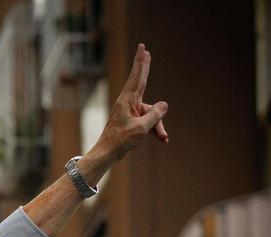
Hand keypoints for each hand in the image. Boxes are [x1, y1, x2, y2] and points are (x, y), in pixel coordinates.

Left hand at [94, 43, 168, 164]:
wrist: (107, 154)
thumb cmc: (120, 140)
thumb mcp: (141, 128)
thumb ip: (155, 114)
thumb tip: (164, 104)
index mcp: (127, 101)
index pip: (136, 77)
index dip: (141, 62)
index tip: (142, 48)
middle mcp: (128, 103)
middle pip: (141, 83)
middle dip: (145, 68)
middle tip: (146, 51)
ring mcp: (130, 112)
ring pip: (150, 112)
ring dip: (158, 125)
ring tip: (163, 138)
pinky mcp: (132, 120)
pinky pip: (147, 121)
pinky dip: (154, 130)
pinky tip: (162, 139)